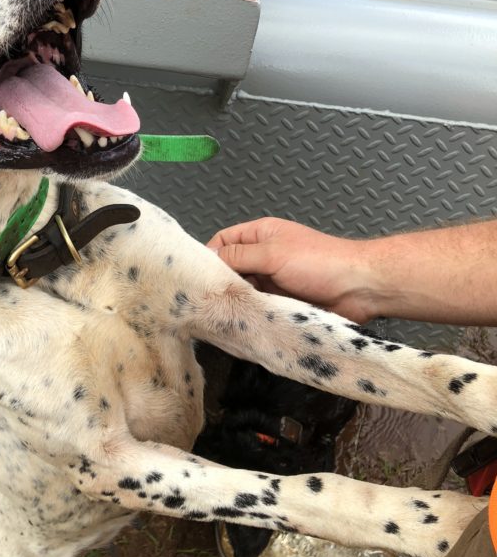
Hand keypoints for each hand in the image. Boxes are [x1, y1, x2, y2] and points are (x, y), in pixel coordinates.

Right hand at [206, 217, 376, 323]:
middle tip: (201, 301)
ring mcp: (272, 279)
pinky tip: (238, 322)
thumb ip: (238, 256)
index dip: (208, 256)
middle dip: (219, 282)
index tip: (194, 277)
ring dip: (235, 299)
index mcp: (261, 234)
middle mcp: (263, 255)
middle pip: (230, 267)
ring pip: (243, 289)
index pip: (223, 241)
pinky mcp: (281, 301)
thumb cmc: (318, 262)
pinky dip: (249, 312)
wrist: (360, 288)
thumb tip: (207, 260)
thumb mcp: (272, 254)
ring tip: (216, 315)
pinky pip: (258, 305)